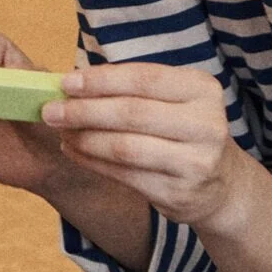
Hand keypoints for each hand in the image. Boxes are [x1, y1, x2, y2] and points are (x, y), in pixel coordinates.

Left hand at [41, 61, 246, 230]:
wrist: (220, 184)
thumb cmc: (183, 130)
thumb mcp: (173, 100)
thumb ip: (132, 89)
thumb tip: (73, 81)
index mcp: (202, 90)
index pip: (144, 79)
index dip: (101, 80)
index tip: (65, 82)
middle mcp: (205, 124)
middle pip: (132, 113)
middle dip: (85, 111)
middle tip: (51, 110)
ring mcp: (195, 162)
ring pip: (126, 148)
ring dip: (85, 139)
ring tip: (62, 133)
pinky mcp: (179, 192)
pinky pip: (125, 175)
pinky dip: (93, 162)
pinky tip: (75, 152)